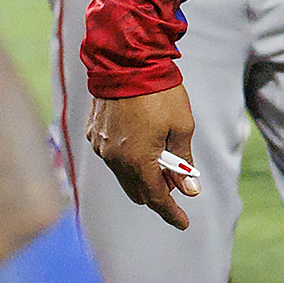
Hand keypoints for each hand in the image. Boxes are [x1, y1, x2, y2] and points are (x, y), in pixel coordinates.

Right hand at [89, 86, 202, 227]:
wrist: (126, 60)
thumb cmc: (160, 92)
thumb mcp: (182, 126)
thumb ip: (183, 162)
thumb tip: (189, 189)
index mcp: (139, 160)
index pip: (156, 198)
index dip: (171, 213)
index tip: (183, 222)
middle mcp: (115, 158)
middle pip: (137, 191)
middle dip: (157, 193)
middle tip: (176, 182)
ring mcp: (101, 146)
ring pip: (122, 175)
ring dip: (141, 175)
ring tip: (161, 156)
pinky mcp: (94, 133)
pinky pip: (111, 156)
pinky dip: (127, 158)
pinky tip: (140, 141)